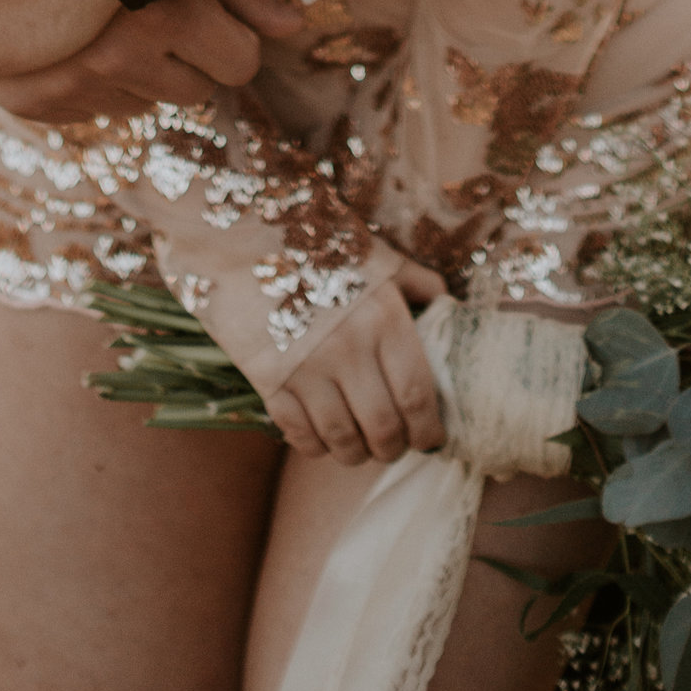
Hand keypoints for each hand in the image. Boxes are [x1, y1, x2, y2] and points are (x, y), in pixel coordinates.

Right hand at [0, 0, 313, 124]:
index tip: (213, 9)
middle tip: (168, 12)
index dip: (232, 33)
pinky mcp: (33, 101)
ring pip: (147, 101)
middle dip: (192, 56)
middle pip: (198, 89)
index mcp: (164, 11)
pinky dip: (94, 79)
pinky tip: (81, 35)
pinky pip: (95, 109)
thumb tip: (296, 27)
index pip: (240, 60)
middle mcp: (118, 53)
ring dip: (143, 68)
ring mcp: (72, 81)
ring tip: (121, 15)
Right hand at [265, 260, 446, 465]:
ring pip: (344, 441)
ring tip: (360, 446)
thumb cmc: (317, 244)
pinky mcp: (270, 382)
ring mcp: (307, 369)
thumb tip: (449, 306)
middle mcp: (349, 348)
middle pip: (383, 428)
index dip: (427, 430)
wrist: (241, 236)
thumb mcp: (376, 256)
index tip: (430, 438)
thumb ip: (416, 283)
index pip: (417, 396)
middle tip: (394, 444)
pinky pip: (301, 436)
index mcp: (383, 317)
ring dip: (357, 454)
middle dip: (393, 447)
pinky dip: (317, 447)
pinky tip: (322, 436)